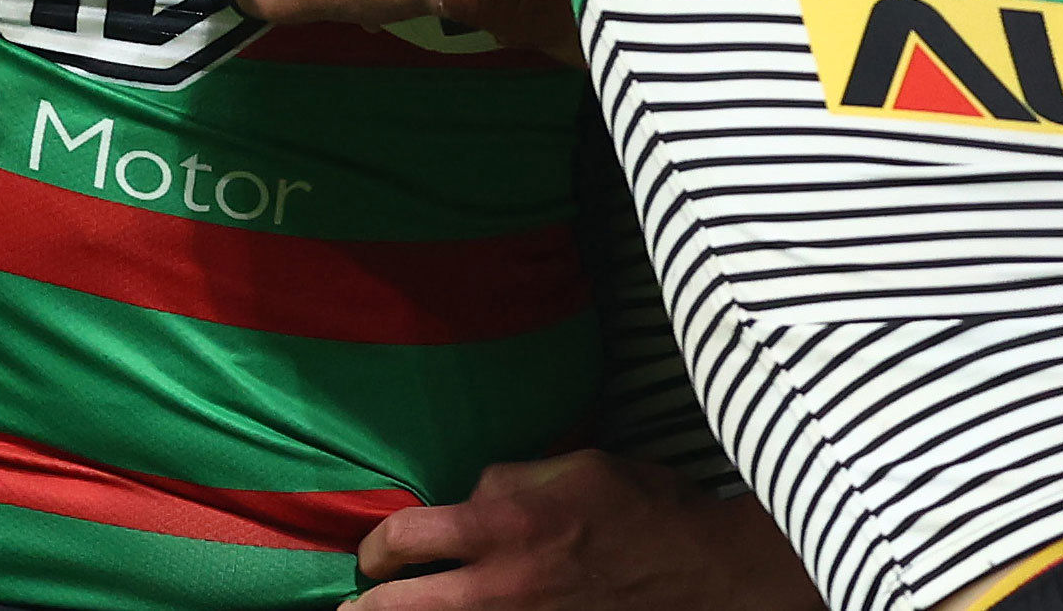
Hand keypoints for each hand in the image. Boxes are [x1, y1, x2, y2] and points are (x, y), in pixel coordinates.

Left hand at [355, 453, 819, 610]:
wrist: (709, 575)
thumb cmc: (645, 509)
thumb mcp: (574, 467)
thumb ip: (509, 480)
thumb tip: (467, 499)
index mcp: (506, 526)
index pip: (407, 537)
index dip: (376, 546)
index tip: (374, 552)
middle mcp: (503, 587)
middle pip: (401, 609)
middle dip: (366, 607)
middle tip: (354, 606)